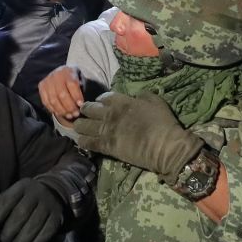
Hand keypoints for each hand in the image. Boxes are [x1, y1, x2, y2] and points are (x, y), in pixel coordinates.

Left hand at [0, 179, 65, 241]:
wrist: (52, 193)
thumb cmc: (24, 199)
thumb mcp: (11, 195)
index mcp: (22, 186)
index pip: (9, 199)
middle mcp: (37, 193)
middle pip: (22, 212)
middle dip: (11, 229)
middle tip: (4, 240)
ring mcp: (49, 204)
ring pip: (35, 223)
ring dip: (24, 238)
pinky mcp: (58, 216)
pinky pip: (48, 230)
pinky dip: (38, 241)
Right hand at [38, 66, 85, 126]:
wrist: (61, 72)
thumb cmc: (73, 79)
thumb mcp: (80, 79)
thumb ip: (82, 89)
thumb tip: (81, 104)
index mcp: (67, 71)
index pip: (72, 85)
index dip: (76, 96)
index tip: (81, 105)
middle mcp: (55, 75)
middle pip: (62, 94)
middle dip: (70, 106)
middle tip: (76, 114)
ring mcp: (47, 81)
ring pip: (53, 100)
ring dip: (62, 110)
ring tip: (69, 116)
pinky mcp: (41, 87)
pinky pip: (46, 102)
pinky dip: (54, 109)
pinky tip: (61, 113)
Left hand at [74, 92, 203, 178]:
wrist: (163, 146)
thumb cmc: (163, 123)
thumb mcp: (156, 101)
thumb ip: (143, 96)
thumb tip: (137, 96)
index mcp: (122, 102)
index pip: (105, 97)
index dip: (100, 100)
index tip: (99, 103)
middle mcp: (110, 114)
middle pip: (90, 109)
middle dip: (86, 110)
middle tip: (85, 113)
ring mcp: (106, 130)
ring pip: (84, 125)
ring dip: (80, 125)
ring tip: (78, 127)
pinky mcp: (105, 146)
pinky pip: (88, 142)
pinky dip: (82, 141)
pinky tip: (80, 140)